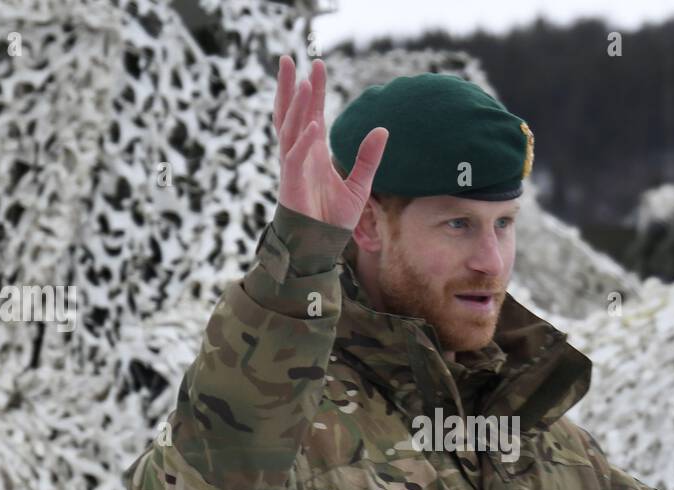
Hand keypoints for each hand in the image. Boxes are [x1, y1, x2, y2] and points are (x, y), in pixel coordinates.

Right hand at [273, 56, 387, 230]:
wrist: (320, 247)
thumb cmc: (333, 219)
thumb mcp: (360, 185)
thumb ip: (369, 158)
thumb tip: (383, 130)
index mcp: (313, 152)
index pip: (311, 113)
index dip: (314, 90)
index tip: (317, 64)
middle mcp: (299, 155)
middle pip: (290, 113)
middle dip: (291, 87)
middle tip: (290, 58)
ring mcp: (293, 168)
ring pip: (289, 129)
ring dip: (297, 106)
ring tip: (306, 82)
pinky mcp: (291, 185)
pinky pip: (294, 158)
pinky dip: (302, 141)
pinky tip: (313, 125)